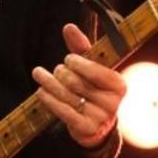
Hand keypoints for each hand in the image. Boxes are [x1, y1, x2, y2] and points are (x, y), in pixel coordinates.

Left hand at [31, 23, 125, 147]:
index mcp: (118, 84)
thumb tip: (68, 27)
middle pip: (75, 81)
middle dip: (61, 73)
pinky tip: (40, 90)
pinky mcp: (87, 130)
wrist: (98, 125)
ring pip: (66, 95)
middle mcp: (113, 103)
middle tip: (57, 70)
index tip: (68, 59)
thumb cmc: (93, 88)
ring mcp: (100, 118)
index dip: (77, 62)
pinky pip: (63, 111)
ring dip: (49, 83)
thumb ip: (81, 47)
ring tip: (39, 74)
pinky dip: (49, 99)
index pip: (93, 69)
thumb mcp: (92, 67)